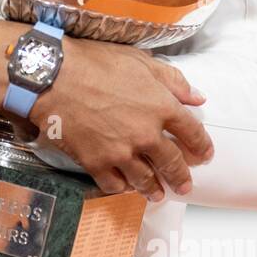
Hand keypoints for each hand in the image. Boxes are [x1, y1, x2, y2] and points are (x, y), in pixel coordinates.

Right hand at [29, 37, 213, 201]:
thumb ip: (173, 80)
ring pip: (145, 180)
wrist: (53, 77)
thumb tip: (196, 97)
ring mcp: (121, 152)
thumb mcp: (140, 61)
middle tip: (184, 186)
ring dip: (154, 189)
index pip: (192, 132)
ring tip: (157, 195)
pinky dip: (122, 188)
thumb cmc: (94, 63)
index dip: (201, 146)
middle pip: (172, 163)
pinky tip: (125, 188)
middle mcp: (146, 135)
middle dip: (181, 177)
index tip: (204, 154)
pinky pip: (114, 184)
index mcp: (161, 107)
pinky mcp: (96, 162)